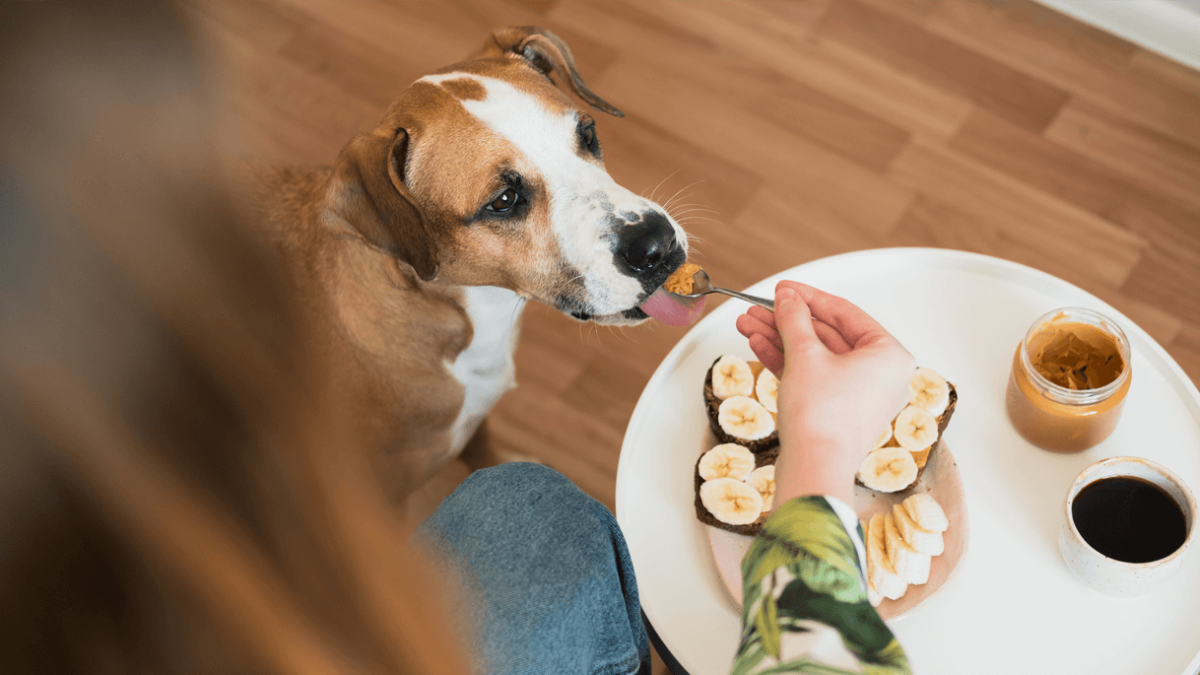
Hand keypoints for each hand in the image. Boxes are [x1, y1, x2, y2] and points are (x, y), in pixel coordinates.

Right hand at [735, 281, 914, 506]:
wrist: (814, 467)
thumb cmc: (823, 417)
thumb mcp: (804, 354)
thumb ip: (794, 319)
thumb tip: (788, 299)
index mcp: (889, 355)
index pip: (845, 313)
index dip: (808, 297)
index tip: (784, 288)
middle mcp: (881, 376)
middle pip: (827, 335)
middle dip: (787, 321)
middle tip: (760, 307)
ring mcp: (860, 396)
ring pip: (816, 356)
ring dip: (780, 339)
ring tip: (748, 325)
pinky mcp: (839, 412)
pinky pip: (814, 377)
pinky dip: (788, 362)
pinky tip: (759, 346)